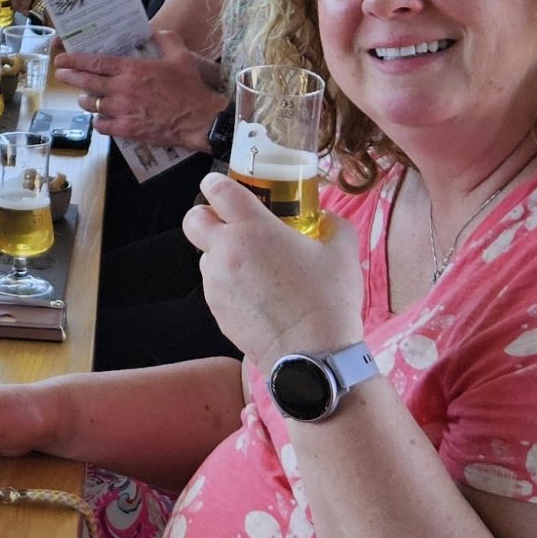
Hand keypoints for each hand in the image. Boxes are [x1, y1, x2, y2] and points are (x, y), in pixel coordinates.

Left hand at [58, 33, 226, 149]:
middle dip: (70, 77)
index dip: (75, 60)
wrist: (198, 119)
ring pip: (92, 104)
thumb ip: (166, 40)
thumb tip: (154, 31)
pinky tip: (100, 118)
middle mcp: (122, 89)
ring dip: (86, 99)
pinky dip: (98, 121)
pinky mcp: (126, 130)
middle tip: (61, 74)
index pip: (95, 63)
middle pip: (87, 82)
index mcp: (132, 70)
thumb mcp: (181, 56)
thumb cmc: (189, 88)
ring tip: (85, 97)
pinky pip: (101, 125)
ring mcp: (122, 111)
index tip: (62, 60)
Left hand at [181, 172, 363, 369]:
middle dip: (208, 217)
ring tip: (256, 269)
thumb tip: (326, 218)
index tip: (227, 188)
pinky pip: (215, 285)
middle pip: (194, 220)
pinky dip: (229, 284)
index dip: (217, 184)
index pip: (216, 189)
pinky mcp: (214, 309)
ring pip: (205, 256)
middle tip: (233, 225)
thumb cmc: (328, 298)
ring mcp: (215, 282)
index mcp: (252, 227)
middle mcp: (225, 250)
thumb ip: (333, 224)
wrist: (312, 354)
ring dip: (223, 255)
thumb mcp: (342, 251)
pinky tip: (257, 295)